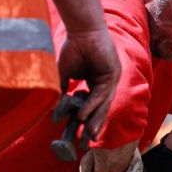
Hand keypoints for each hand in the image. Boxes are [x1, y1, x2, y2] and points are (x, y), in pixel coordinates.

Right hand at [57, 26, 119, 141]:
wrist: (81, 30)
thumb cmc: (73, 47)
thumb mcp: (66, 73)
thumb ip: (65, 88)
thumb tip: (58, 105)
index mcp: (97, 82)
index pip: (94, 105)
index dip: (88, 120)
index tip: (81, 134)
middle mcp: (107, 82)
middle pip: (101, 108)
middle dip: (95, 125)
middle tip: (89, 142)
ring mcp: (111, 79)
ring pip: (103, 104)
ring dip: (95, 119)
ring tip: (88, 134)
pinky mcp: (113, 73)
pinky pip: (101, 93)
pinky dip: (92, 105)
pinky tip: (83, 115)